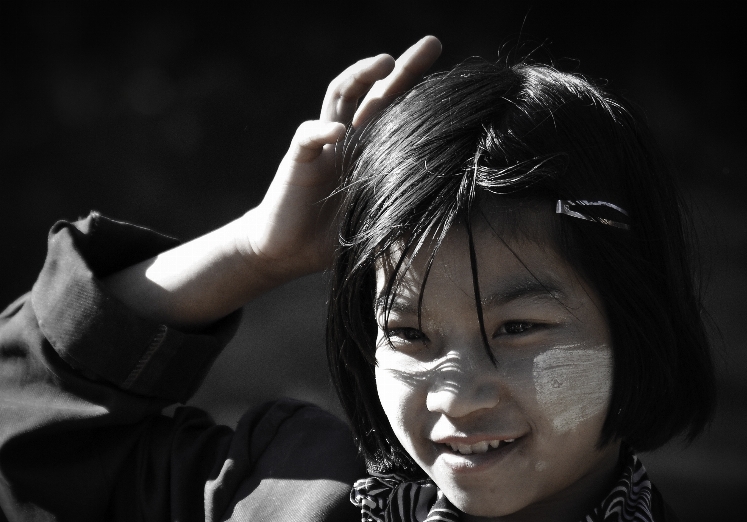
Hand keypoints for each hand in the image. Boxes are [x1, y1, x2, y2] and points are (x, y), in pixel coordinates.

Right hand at [239, 35, 441, 280]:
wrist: (287, 253)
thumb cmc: (333, 238)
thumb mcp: (381, 221)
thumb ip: (407, 207)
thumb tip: (459, 205)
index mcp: (368, 151)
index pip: (396, 108)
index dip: (420, 87)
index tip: (453, 74)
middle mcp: (346, 138)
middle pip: (373, 90)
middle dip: (401, 66)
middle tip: (431, 44)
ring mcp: (321, 145)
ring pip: (339, 96)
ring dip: (359, 75)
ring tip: (384, 63)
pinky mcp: (297, 161)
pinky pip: (308, 137)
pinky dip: (322, 132)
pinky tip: (340, 133)